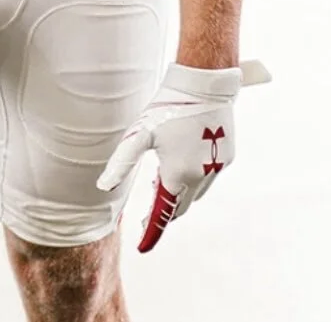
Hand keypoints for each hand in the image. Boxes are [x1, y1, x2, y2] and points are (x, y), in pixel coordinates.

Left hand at [97, 58, 270, 251]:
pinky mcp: (228, 155)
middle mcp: (201, 177)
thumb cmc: (168, 106)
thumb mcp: (141, 134)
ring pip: (197, 192)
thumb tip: (102, 186)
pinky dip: (196, 177)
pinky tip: (184, 161)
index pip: (162, 214)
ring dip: (181, 193)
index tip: (142, 246)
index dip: (151, 231)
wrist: (206, 83)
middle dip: (164, 212)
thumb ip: (122, 162)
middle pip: (181, 207)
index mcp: (178, 175)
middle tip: (146, 214)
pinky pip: (210, 176)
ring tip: (161, 181)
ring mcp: (217, 168)